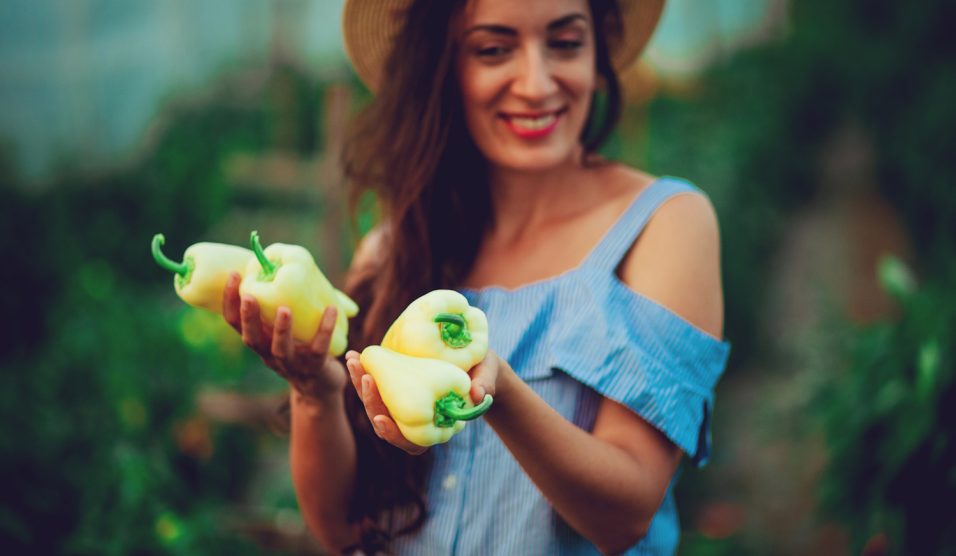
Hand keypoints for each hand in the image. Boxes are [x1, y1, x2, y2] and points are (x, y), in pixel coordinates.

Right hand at [222, 272, 347, 400]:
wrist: (319, 386)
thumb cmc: (299, 346)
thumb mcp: (282, 328)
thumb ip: (278, 303)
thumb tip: (281, 259)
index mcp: (258, 341)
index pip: (235, 322)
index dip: (230, 300)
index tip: (233, 275)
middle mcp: (268, 354)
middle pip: (251, 338)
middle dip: (248, 316)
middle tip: (249, 295)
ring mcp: (290, 364)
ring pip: (280, 348)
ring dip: (281, 329)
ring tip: (285, 309)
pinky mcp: (314, 367)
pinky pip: (318, 349)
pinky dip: (324, 329)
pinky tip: (331, 310)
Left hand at [342, 349, 502, 454]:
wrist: (474, 360)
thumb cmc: (483, 372)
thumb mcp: (487, 376)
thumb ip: (485, 385)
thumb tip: (479, 395)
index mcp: (435, 427)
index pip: (410, 442)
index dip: (394, 434)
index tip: (381, 419)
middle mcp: (415, 420)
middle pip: (385, 420)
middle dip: (369, 400)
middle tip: (364, 376)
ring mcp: (403, 404)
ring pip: (375, 403)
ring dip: (359, 383)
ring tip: (352, 360)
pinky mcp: (396, 387)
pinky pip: (375, 385)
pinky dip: (363, 372)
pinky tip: (354, 356)